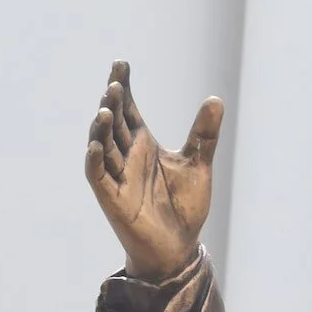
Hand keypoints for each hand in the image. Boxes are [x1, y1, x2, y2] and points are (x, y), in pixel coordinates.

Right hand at [85, 60, 222, 280]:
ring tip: (105, 109)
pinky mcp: (112, 198)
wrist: (179, 247)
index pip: (129, 109)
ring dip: (102, 128)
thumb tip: (215, 99)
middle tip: (114, 82)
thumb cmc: (184, 207)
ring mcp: (117, 176)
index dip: (123, 87)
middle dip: (112, 102)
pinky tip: (96, 145)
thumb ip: (204, 134)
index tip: (121, 64)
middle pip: (114, 122)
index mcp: (144, 144)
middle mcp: (127, 156)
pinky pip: (98, 176)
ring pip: (103, 146)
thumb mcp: (198, 164)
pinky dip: (95, 160)